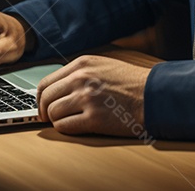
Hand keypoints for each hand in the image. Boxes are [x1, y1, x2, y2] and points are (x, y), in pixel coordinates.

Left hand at [36, 55, 150, 136]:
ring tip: (70, 121)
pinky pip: (64, 127)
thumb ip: (80, 72)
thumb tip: (57, 87)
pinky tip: (78, 126)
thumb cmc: (132, 83)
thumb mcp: (103, 65)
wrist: (153, 95)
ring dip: (57, 121)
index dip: (41, 98)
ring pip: (53, 113)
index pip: (46, 82)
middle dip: (45, 111)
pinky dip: (66, 129)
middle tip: (51, 118)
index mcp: (82, 64)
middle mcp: (81, 78)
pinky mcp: (93, 118)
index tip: (44, 106)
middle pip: (46, 98)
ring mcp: (87, 98)